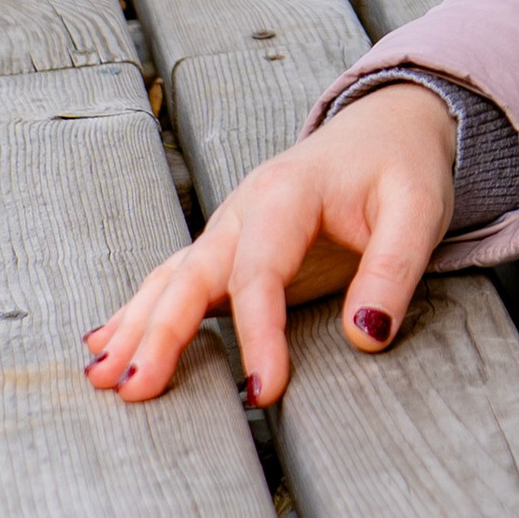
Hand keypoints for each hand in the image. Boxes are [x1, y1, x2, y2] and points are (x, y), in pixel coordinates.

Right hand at [82, 85, 458, 406]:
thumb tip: (366, 337)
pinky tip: (106, 343)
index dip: (258, 335)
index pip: (261, 273)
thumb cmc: (400, 168)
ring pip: (172, 279)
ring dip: (136, 326)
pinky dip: (139, 311)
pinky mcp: (229, 247)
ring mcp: (229, 227)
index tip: (263, 391)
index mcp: (287, 194)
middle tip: (136, 390)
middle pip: (192, 274)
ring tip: (101, 376)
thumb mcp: (417, 210)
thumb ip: (394, 270)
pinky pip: (175, 280)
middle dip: (160, 333)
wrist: (385, 126)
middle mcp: (243, 209)